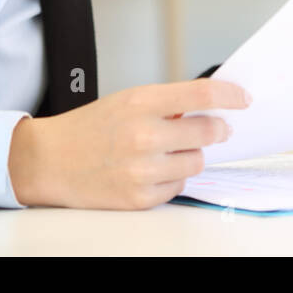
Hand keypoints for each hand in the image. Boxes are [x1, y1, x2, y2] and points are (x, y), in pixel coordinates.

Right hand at [7, 79, 250, 209]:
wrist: (48, 161)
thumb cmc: (89, 128)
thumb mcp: (125, 101)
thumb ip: (166, 103)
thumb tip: (210, 109)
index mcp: (140, 102)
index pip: (202, 95)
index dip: (230, 96)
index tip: (243, 99)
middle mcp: (144, 135)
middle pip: (208, 132)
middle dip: (214, 130)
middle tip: (211, 129)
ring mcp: (143, 169)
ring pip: (196, 163)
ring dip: (188, 157)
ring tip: (163, 152)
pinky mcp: (141, 198)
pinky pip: (178, 188)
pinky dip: (170, 180)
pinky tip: (148, 171)